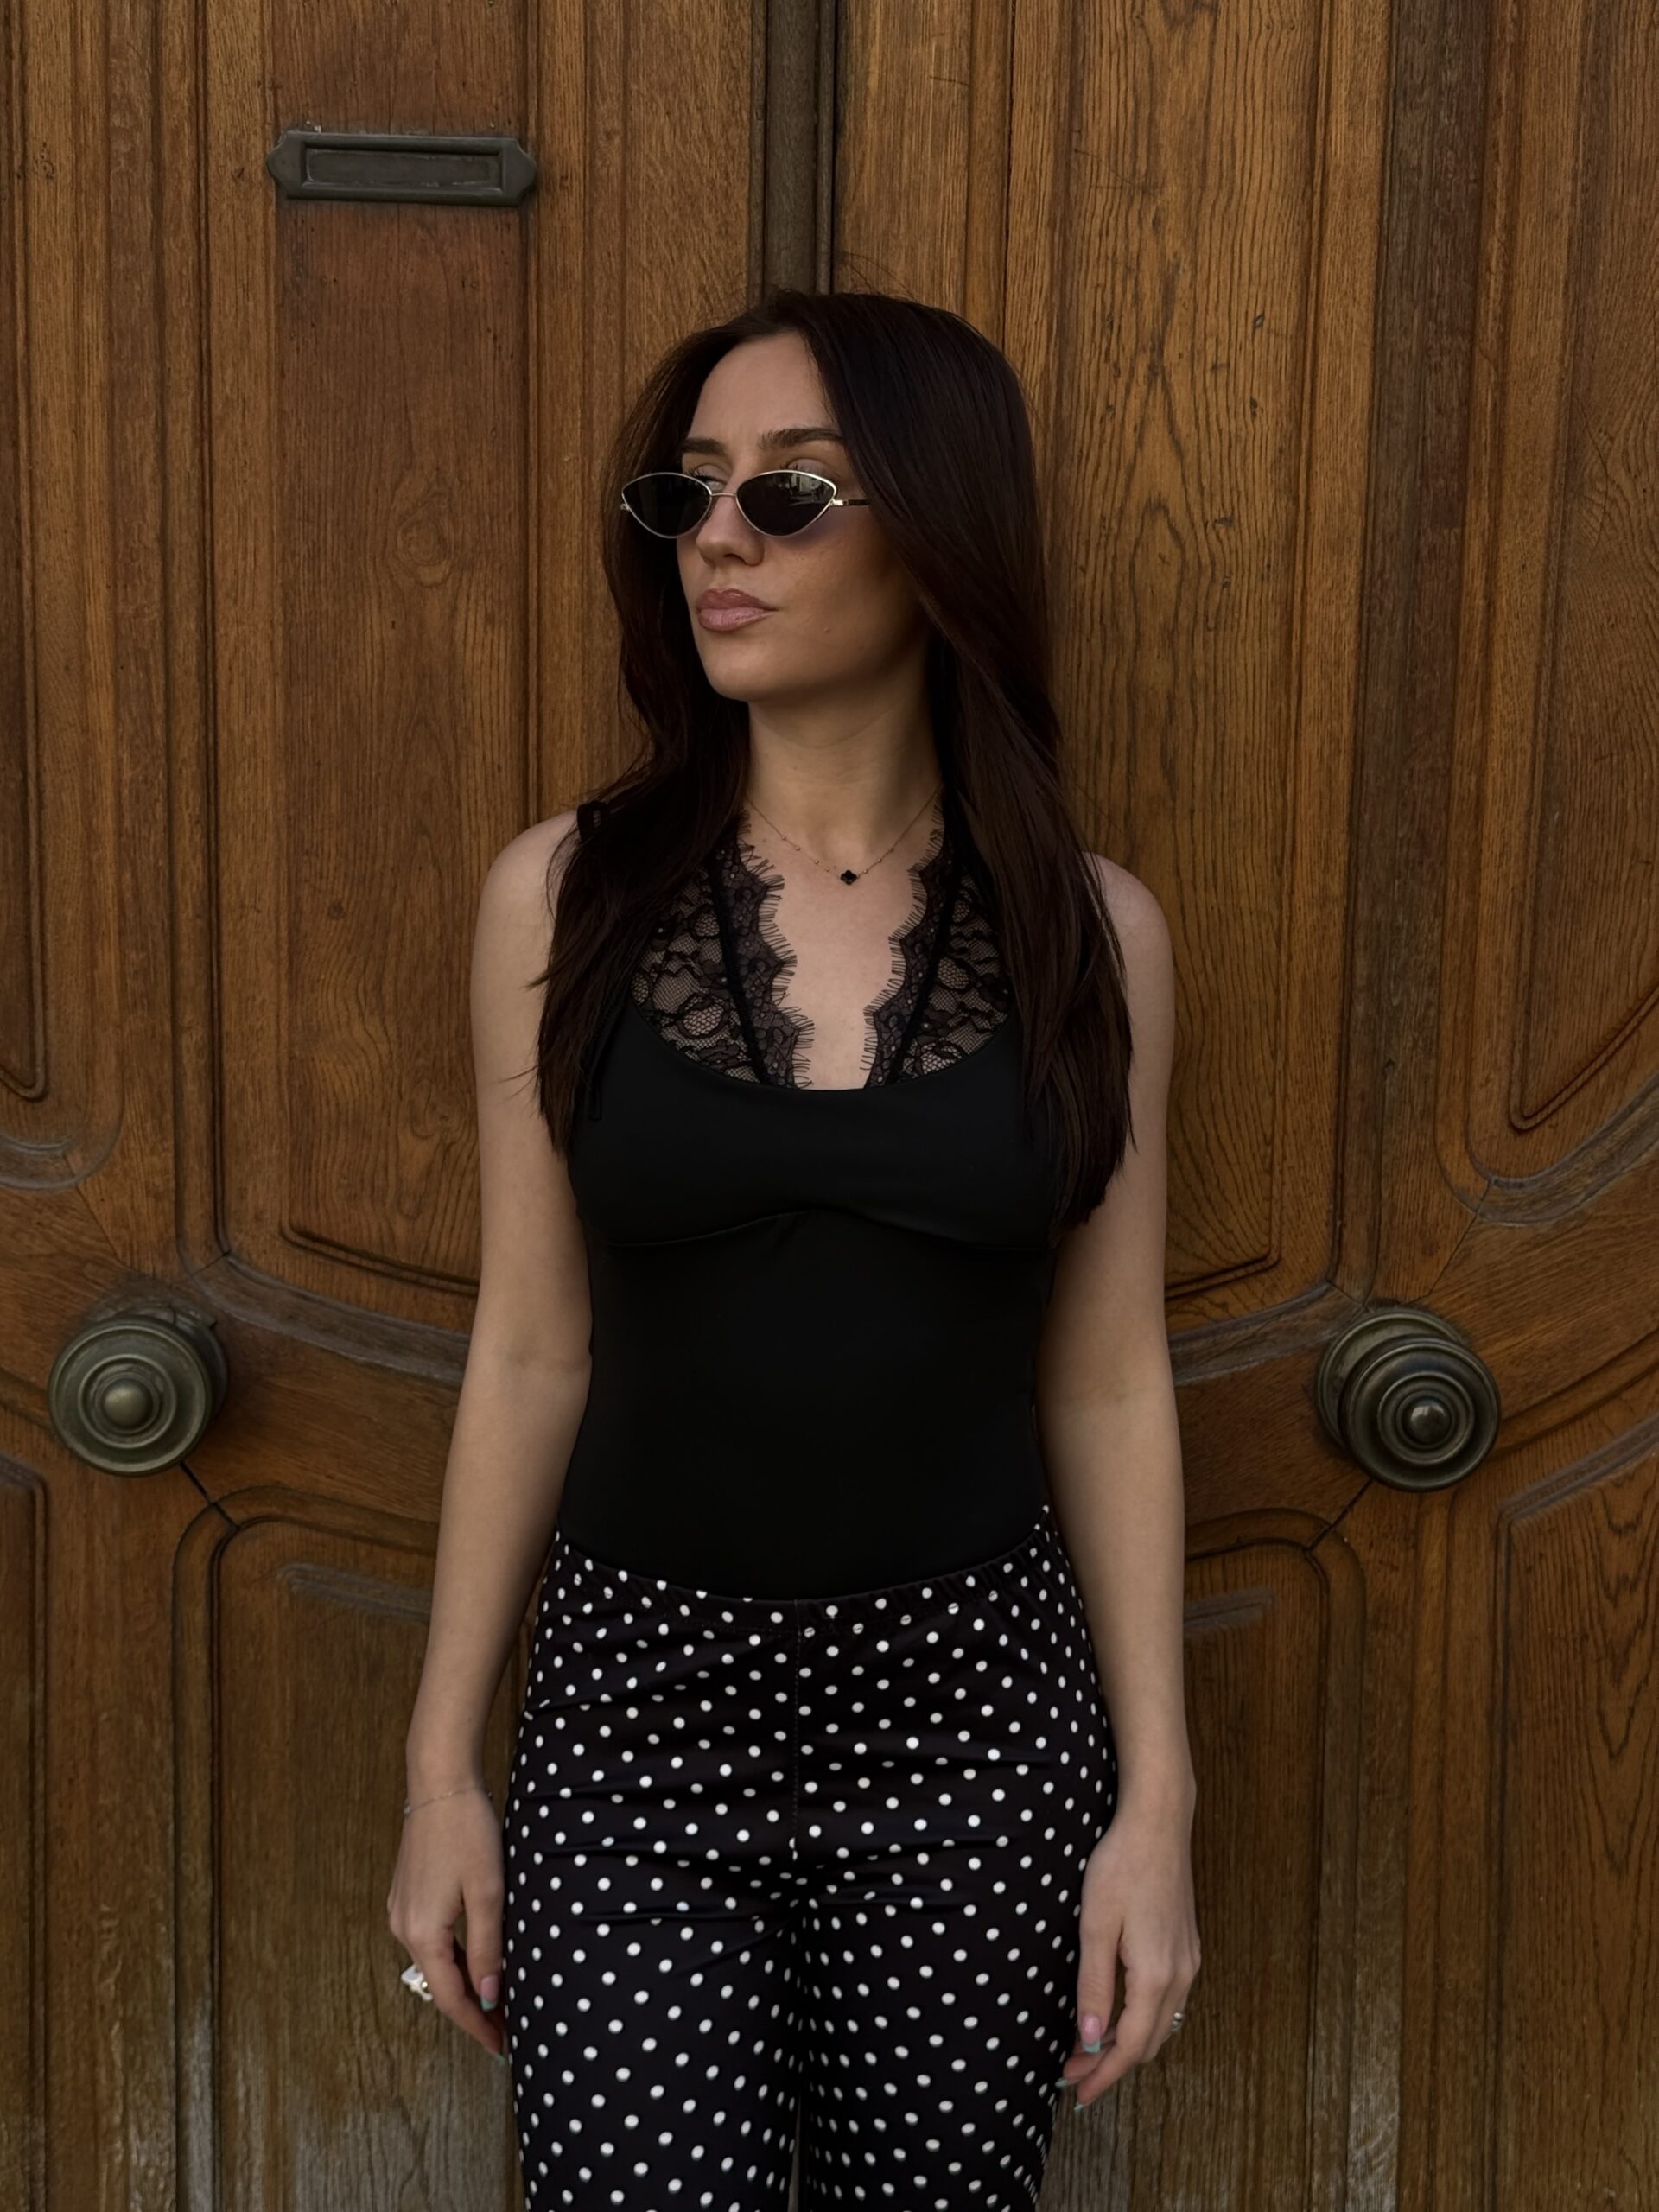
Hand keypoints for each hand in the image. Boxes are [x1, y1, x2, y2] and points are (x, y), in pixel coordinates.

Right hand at [386, 1785, 506, 2057]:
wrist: (440, 1783)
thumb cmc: (467, 1832)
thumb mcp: (488, 1892)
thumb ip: (488, 1946)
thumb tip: (491, 1995)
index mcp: (422, 1933)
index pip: (450, 1997)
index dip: (477, 2025)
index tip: (501, 2047)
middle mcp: (403, 1928)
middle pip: (440, 1984)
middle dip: (473, 2008)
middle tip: (507, 2028)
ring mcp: (401, 1911)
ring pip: (436, 1962)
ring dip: (464, 1981)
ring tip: (498, 1998)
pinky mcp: (407, 1896)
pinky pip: (431, 1940)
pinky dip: (455, 1956)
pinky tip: (477, 1958)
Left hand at [1058, 1794, 1199, 2104]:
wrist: (1158, 1822)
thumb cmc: (1121, 1866)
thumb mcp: (1095, 1925)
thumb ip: (1094, 1984)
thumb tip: (1090, 2038)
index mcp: (1156, 1975)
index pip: (1131, 2046)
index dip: (1103, 2075)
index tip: (1077, 2093)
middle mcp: (1181, 1975)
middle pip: (1149, 2042)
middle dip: (1111, 2063)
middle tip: (1073, 2072)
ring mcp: (1189, 1960)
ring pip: (1161, 2023)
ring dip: (1127, 2042)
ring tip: (1090, 2048)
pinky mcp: (1187, 1946)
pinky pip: (1169, 2000)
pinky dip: (1142, 2018)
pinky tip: (1119, 2012)